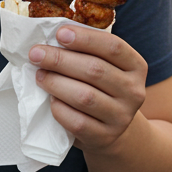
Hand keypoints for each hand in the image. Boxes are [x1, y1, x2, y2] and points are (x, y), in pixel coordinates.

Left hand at [29, 25, 148, 153]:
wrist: (111, 130)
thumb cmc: (100, 88)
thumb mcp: (104, 66)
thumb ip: (86, 50)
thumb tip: (52, 35)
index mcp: (136, 66)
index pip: (113, 46)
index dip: (85, 38)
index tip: (59, 33)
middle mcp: (134, 91)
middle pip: (95, 70)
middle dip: (60, 59)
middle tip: (36, 54)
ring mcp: (121, 117)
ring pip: (85, 97)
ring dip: (56, 83)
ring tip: (39, 75)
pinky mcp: (105, 137)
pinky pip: (77, 121)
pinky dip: (59, 108)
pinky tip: (50, 100)